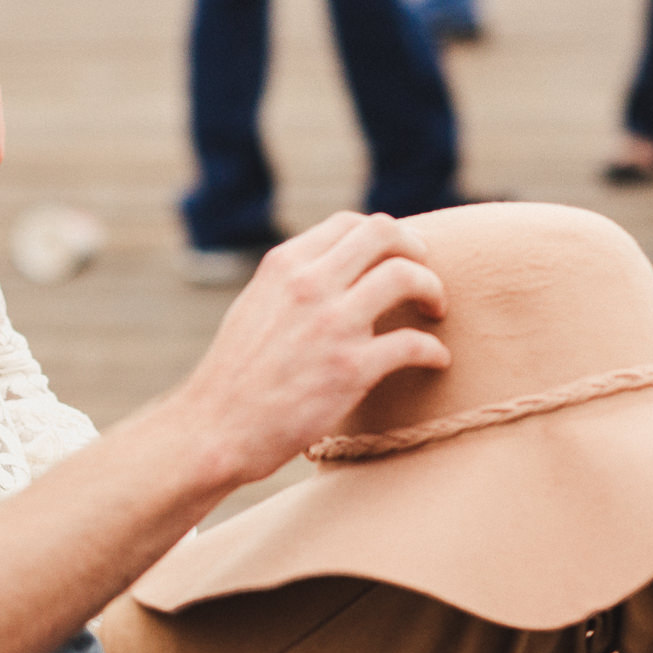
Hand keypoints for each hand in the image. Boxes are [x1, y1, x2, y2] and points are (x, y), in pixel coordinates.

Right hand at [171, 212, 449, 486]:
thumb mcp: (255, 306)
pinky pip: (415, 344)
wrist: (215, 429)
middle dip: (416, 250)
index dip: (384, 236)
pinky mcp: (351, 369)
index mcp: (284, 265)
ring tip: (436, 311)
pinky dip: (435, 351)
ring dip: (433, 290)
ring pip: (407, 277)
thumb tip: (334, 272)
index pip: (350, 224)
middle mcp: (309, 284)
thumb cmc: (235, 376)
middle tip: (424, 275)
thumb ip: (293, 284)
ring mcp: (332, 324)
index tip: (397, 258)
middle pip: (384, 234)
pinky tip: (436, 361)